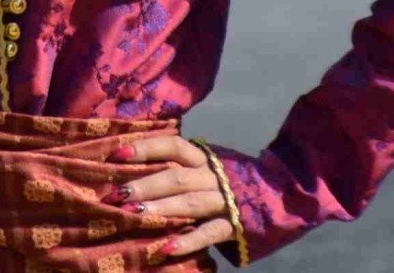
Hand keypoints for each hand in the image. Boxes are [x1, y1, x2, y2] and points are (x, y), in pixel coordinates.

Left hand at [105, 135, 236, 263]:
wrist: (277, 193)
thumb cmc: (227, 180)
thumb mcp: (206, 167)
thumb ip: (179, 166)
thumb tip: (131, 165)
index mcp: (203, 159)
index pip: (174, 146)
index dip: (146, 148)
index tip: (118, 154)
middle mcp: (212, 177)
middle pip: (176, 177)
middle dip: (145, 185)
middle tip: (117, 194)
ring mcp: (224, 201)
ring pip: (190, 203)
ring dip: (160, 208)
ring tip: (133, 214)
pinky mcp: (234, 226)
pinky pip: (209, 233)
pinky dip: (188, 241)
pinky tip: (166, 248)